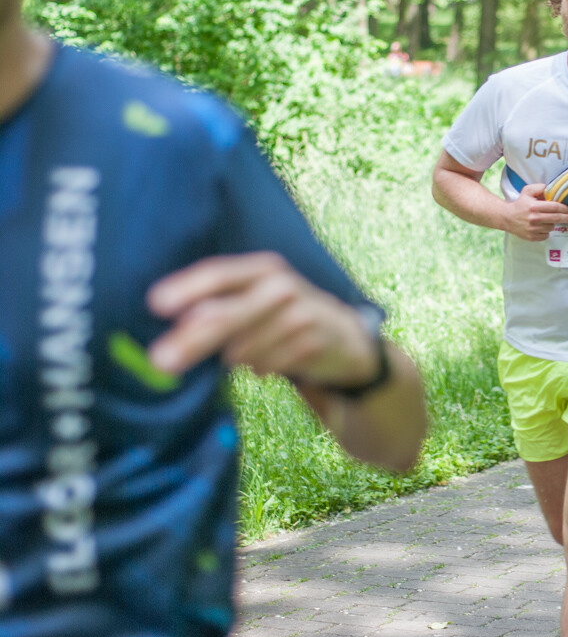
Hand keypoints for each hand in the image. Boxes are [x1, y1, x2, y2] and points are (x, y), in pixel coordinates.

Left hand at [146, 252, 375, 385]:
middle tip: (160, 362)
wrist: (344, 338)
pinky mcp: (312, 341)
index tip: (155, 305)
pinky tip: (270, 363)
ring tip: (249, 355)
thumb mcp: (254, 303)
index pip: (219, 273)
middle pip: (227, 314)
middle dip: (192, 340)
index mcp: (263, 268)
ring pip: (244, 348)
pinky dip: (261, 368)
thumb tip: (180, 324)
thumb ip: (219, 307)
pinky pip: (266, 365)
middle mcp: (282, 285)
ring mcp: (300, 312)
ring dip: (237, 359)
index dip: (187, 287)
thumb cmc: (282, 318)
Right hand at [504, 183, 567, 240]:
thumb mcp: (527, 191)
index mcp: (534, 206)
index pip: (555, 207)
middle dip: (567, 218)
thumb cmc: (520, 204)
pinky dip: (546, 232)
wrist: (507, 218)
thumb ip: (539, 187)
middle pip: (557, 218)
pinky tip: (541, 227)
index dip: (564, 208)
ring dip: (553, 224)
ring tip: (548, 220)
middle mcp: (534, 218)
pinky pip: (546, 235)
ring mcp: (533, 229)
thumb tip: (551, 188)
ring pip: (552, 227)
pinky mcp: (532, 237)